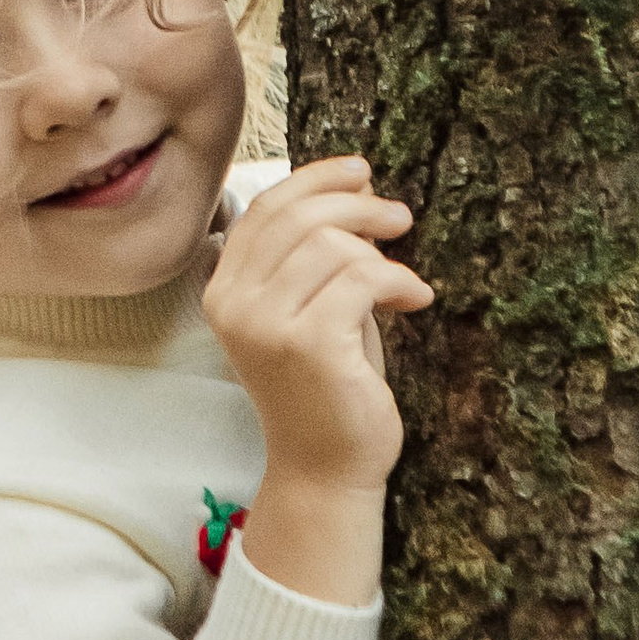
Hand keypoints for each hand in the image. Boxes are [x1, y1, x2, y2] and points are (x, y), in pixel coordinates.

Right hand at [204, 157, 434, 602]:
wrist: (327, 468)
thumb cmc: (326, 388)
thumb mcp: (314, 308)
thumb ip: (318, 254)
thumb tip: (355, 185)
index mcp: (223, 291)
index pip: (265, 209)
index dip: (315, 180)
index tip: (361, 171)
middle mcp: (233, 304)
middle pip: (297, 217)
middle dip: (357, 206)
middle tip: (399, 217)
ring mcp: (265, 325)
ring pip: (331, 246)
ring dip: (382, 253)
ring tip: (405, 282)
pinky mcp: (307, 344)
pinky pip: (362, 279)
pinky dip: (398, 282)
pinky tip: (415, 301)